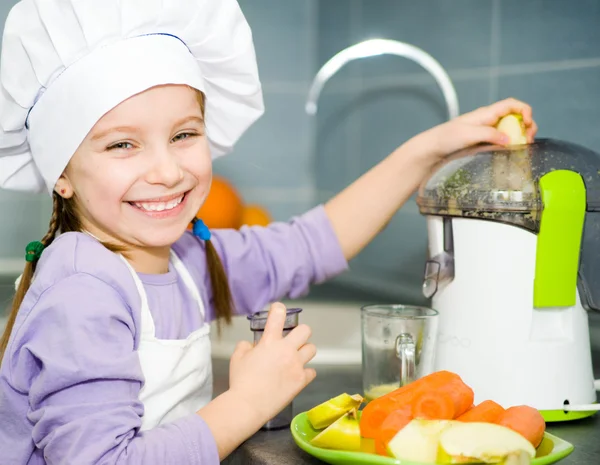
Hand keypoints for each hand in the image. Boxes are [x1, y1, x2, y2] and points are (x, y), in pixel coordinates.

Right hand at [227, 302, 316, 423]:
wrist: (248, 405)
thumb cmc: (240, 382)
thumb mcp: (237, 358)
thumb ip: (245, 346)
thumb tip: (252, 345)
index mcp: (270, 341)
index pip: (278, 314)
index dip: (279, 308)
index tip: (278, 309)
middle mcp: (286, 350)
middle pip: (305, 330)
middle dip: (300, 332)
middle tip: (293, 339)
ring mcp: (296, 365)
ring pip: (312, 349)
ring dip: (304, 351)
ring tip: (296, 358)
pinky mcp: (301, 380)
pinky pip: (311, 371)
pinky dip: (305, 372)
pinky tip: (296, 375)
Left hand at [408, 97, 538, 167]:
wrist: (431, 150)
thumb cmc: (446, 138)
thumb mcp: (468, 134)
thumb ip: (488, 134)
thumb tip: (509, 139)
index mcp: (486, 114)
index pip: (511, 104)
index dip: (524, 110)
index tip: (528, 124)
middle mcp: (488, 121)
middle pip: (516, 117)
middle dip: (527, 126)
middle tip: (528, 141)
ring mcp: (486, 132)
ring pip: (511, 130)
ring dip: (520, 136)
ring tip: (522, 147)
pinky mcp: (483, 143)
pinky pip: (502, 141)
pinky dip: (510, 145)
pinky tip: (510, 153)